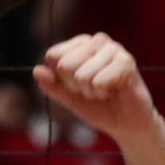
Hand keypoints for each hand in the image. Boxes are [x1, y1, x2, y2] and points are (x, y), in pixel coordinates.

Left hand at [33, 33, 157, 143]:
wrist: (126, 124)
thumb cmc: (98, 107)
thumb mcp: (68, 98)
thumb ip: (52, 86)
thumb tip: (37, 70)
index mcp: (80, 44)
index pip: (53, 56)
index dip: (61, 78)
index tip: (76, 86)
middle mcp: (97, 41)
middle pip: (65, 65)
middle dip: (76, 86)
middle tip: (93, 90)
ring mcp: (114, 49)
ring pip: (81, 74)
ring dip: (91, 90)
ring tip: (105, 90)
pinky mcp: (127, 61)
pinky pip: (98, 80)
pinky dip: (103, 91)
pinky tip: (115, 91)